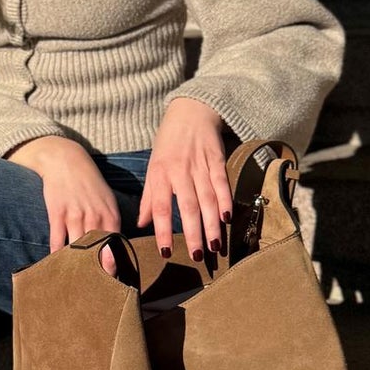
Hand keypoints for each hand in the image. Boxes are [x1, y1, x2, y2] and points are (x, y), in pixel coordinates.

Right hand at [6, 135, 124, 275]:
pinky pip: (57, 239)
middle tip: (96, 290)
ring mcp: (75, 214)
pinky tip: (55, 265)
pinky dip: (56, 254)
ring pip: (77, 248)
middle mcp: (95, 216)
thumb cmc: (88, 184)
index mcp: (111, 215)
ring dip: (76, 266)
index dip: (114, 266)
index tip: (113, 282)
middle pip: (97, 252)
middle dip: (96, 272)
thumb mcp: (106, 200)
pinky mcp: (57, 212)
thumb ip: (111, 224)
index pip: (115, 247)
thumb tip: (114, 249)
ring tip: (75, 282)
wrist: (65, 160)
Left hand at [137, 98, 231, 259]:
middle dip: (193, 234)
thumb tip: (142, 225)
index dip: (163, 231)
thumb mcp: (152, 168)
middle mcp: (180, 171)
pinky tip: (227, 219)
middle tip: (198, 256)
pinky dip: (226, 201)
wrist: (190, 112)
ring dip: (212, 225)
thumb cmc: (168, 144)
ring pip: (207, 200)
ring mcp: (200, 166)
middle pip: (188, 207)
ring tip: (215, 246)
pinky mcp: (217, 161)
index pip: (161, 207)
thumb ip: (149, 198)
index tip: (165, 252)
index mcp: (160, 174)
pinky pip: (222, 184)